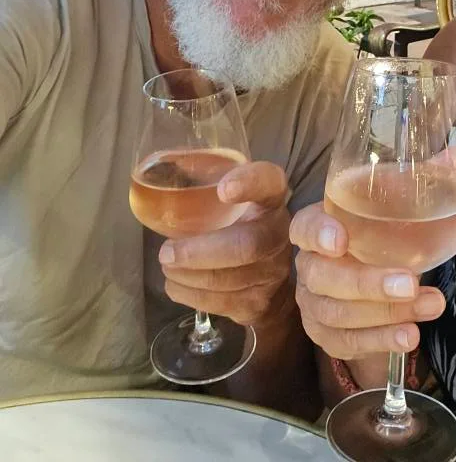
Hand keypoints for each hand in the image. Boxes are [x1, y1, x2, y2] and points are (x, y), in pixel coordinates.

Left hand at [158, 161, 292, 326]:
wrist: (271, 282)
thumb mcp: (233, 201)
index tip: (223, 189)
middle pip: (246, 245)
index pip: (269, 182)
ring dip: (188, 275)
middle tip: (166, 253)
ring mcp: (273, 272)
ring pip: (229, 279)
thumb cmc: (239, 227)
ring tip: (167, 266)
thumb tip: (159, 170)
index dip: (250, 183)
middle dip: (200, 252)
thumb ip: (208, 183)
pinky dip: (190, 294)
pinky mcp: (259, 303)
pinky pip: (221, 302)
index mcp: (270, 198)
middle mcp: (278, 233)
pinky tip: (176, 284)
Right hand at [290, 203, 444, 360]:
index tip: (340, 239)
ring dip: (387, 313)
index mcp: (319, 224)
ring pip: (338, 313)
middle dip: (367, 282)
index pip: (305, 226)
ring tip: (431, 305)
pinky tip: (410, 335)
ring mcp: (314, 303)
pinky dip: (380, 340)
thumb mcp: (400, 203)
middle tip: (410, 283)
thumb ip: (427, 178)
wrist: (375, 280)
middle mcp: (310, 265)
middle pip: (324, 276)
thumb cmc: (382, 232)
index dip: (317, 233)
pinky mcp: (326, 335)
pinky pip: (347, 342)